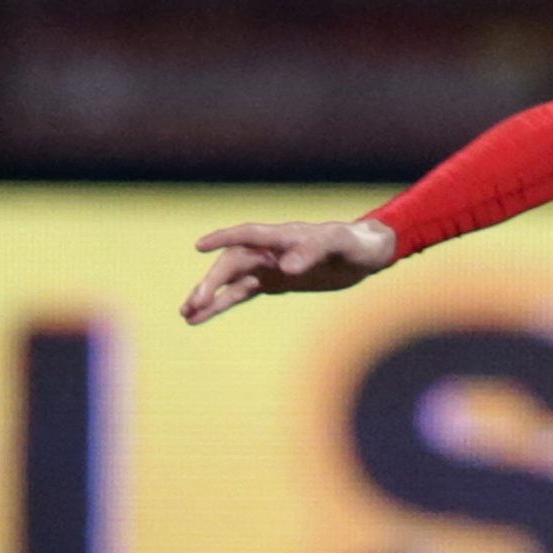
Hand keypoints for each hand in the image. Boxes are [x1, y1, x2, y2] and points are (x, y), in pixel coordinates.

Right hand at [180, 219, 397, 324]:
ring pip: (230, 282)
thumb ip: (312, 252)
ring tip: (186, 315)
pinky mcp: (274, 284)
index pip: (246, 235)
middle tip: (194, 304)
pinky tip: (201, 317)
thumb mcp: (338, 244)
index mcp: (282, 237)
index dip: (224, 239)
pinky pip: (242, 294)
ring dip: (208, 297)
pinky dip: (222, 305)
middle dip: (211, 283)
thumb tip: (285, 268)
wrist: (366, 254)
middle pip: (231, 264)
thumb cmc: (354, 243)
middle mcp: (269, 251)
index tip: (200, 246)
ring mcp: (269, 268)